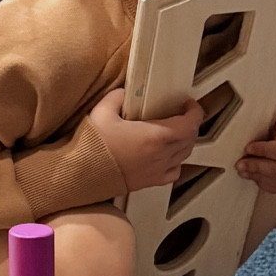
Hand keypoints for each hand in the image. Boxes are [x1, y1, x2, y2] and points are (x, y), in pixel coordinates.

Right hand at [87, 86, 201, 192]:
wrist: (81, 175)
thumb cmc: (92, 148)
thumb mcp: (102, 112)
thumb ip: (117, 97)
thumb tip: (125, 93)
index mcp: (155, 136)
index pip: (190, 124)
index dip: (194, 112)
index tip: (189, 104)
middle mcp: (161, 155)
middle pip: (190, 139)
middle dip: (190, 124)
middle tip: (181, 114)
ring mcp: (157, 171)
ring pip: (184, 155)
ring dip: (185, 142)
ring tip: (175, 132)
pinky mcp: (149, 182)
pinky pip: (173, 172)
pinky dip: (176, 162)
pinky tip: (167, 156)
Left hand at [235, 105, 275, 195]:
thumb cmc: (273, 122)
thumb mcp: (271, 111)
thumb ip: (263, 110)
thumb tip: (249, 102)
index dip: (264, 151)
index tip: (248, 148)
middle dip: (257, 167)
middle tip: (239, 164)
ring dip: (255, 175)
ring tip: (241, 168)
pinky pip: (273, 188)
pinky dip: (259, 182)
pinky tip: (248, 173)